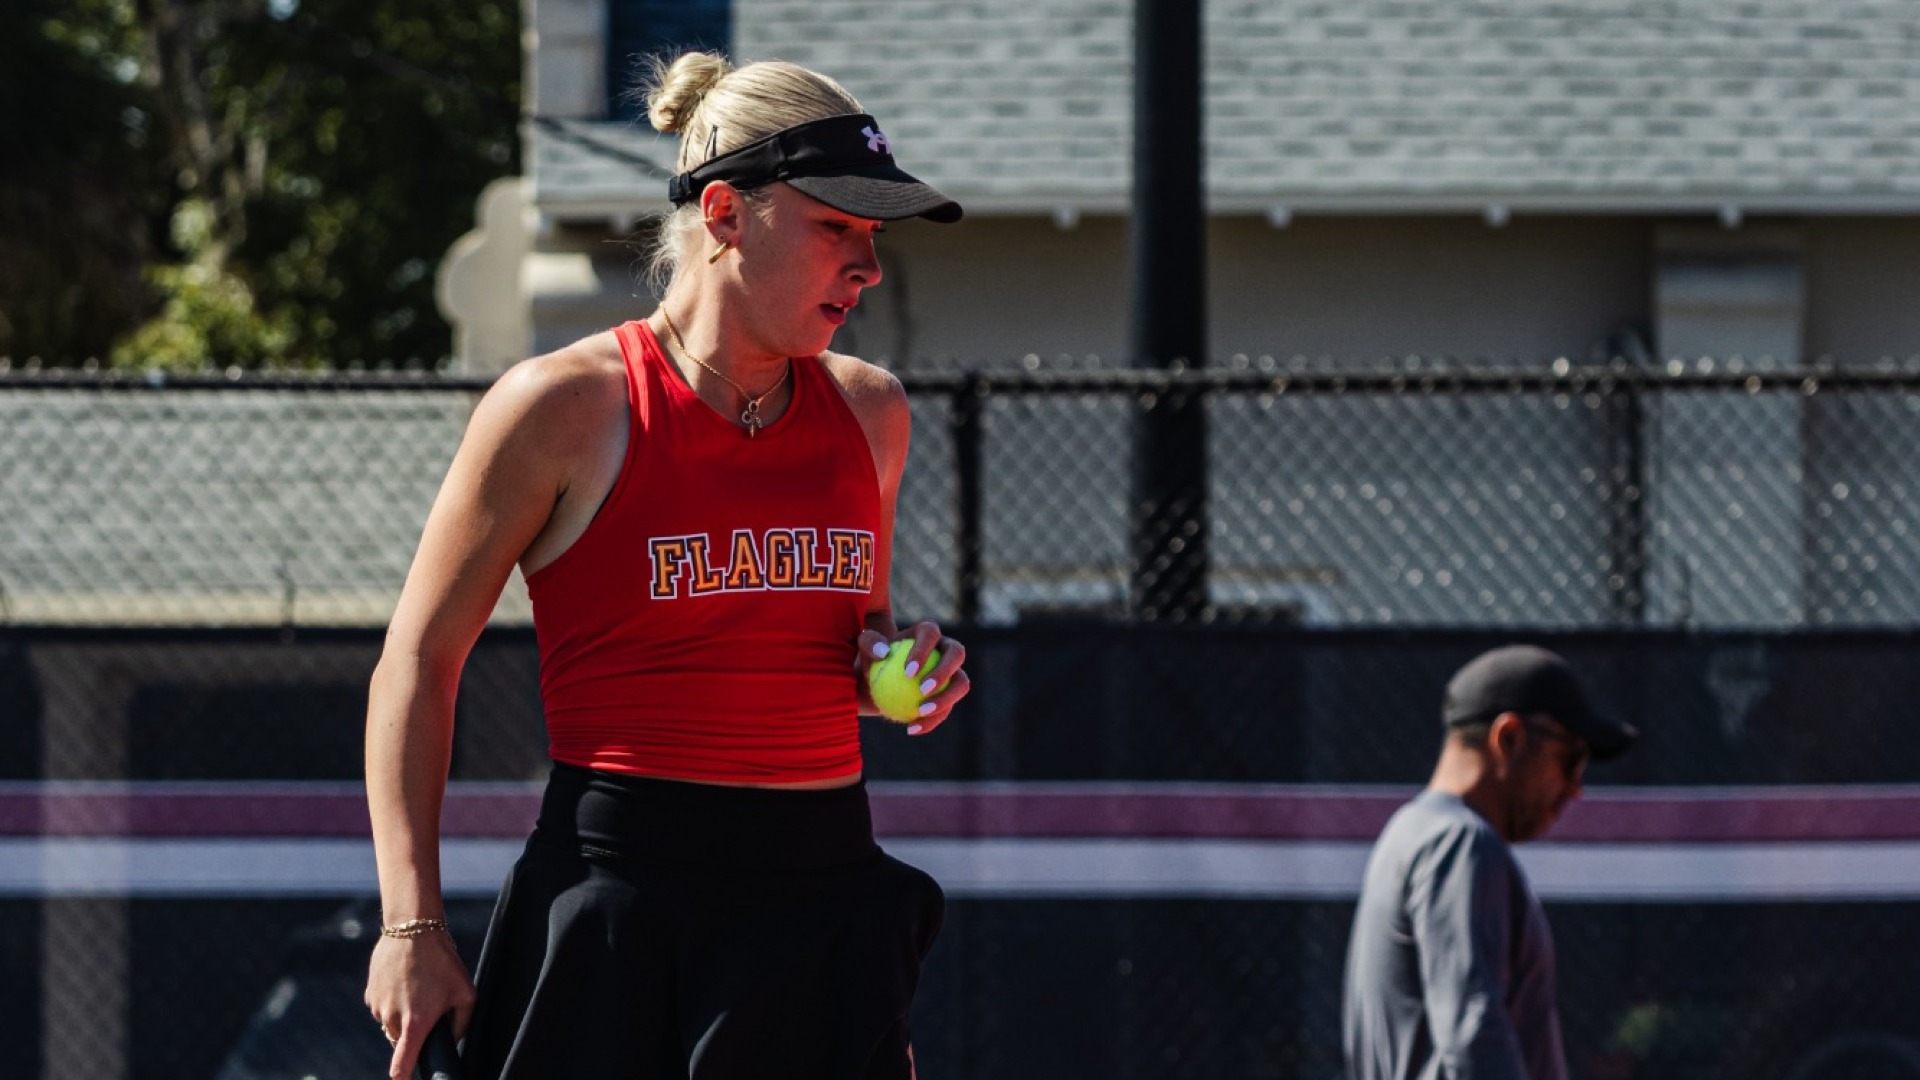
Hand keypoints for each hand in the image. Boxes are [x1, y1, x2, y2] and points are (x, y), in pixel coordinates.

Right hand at [365, 927, 475, 1079]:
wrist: (413, 929)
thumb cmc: (443, 961)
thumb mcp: (466, 992)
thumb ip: (462, 1023)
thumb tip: (453, 1039)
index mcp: (416, 1024)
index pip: (401, 1066)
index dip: (404, 1078)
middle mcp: (393, 1019)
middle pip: (400, 1042)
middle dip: (413, 1034)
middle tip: (428, 1007)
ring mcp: (378, 1007)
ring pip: (390, 1025)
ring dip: (402, 1016)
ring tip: (418, 988)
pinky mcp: (370, 994)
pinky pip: (382, 1008)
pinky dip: (392, 1002)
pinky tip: (405, 981)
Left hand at [857, 620, 969, 734]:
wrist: (875, 682)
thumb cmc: (870, 660)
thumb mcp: (862, 649)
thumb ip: (869, 643)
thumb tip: (883, 651)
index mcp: (926, 632)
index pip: (930, 634)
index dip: (924, 650)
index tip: (908, 672)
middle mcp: (945, 648)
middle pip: (956, 654)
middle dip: (944, 671)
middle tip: (924, 690)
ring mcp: (952, 673)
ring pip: (961, 684)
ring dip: (945, 699)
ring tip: (921, 711)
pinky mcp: (949, 695)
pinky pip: (946, 709)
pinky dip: (931, 721)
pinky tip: (911, 729)